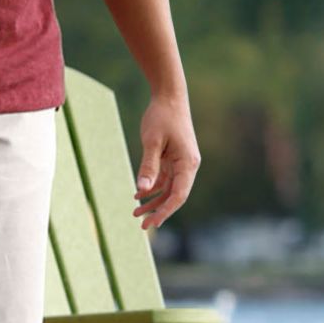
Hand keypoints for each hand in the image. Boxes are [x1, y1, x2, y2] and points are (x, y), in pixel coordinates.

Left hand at [133, 95, 199, 230]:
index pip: (179, 194)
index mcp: (188, 163)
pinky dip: (152, 187)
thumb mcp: (152, 142)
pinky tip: (138, 194)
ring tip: (135, 212)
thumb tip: (142, 190)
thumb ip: (148, 166)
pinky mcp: (173, 158)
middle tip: (142, 226)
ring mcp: (181, 162)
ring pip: (168, 189)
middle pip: (175, 195)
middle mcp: (188, 165)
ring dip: (153, 201)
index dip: (166, 211)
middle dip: (159, 211)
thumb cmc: (162, 117)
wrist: (169, 96)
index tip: (152, 223)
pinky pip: (164, 179)